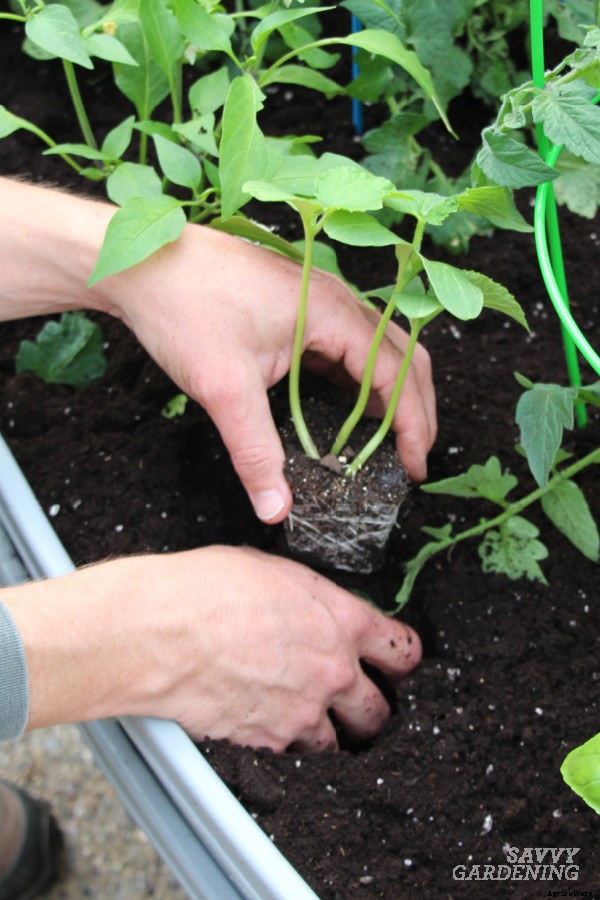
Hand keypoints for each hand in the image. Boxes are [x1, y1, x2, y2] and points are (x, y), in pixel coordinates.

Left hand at [0, 179, 435, 522]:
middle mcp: (334, 299)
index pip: (397, 372)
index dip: (413, 424)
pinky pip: (346, 346)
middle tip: (412, 459)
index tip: (415, 468)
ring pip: (378, 349)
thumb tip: (274, 508)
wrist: (139, 264)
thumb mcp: (224, 389)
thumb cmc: (183, 308)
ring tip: (388, 443)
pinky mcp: (297, 308)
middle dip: (416, 409)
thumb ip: (255, 452)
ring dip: (390, 394)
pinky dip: (358, 382)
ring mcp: (317, 300)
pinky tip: (346, 412)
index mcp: (330, 312)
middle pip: (403, 355)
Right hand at [6, 547, 420, 750]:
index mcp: (341, 619)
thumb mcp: (272, 572)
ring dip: (330, 731)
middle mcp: (333, 670)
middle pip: (380, 710)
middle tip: (356, 700)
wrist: (158, 630)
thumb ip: (311, 599)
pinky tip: (269, 720)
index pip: (401, 650)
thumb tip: (318, 611)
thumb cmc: (204, 589)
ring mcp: (303, 711)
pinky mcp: (268, 740)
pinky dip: (288, 742)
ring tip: (309, 717)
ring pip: (340, 741)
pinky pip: (295, 753)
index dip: (402, 658)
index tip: (396, 662)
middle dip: (372, 706)